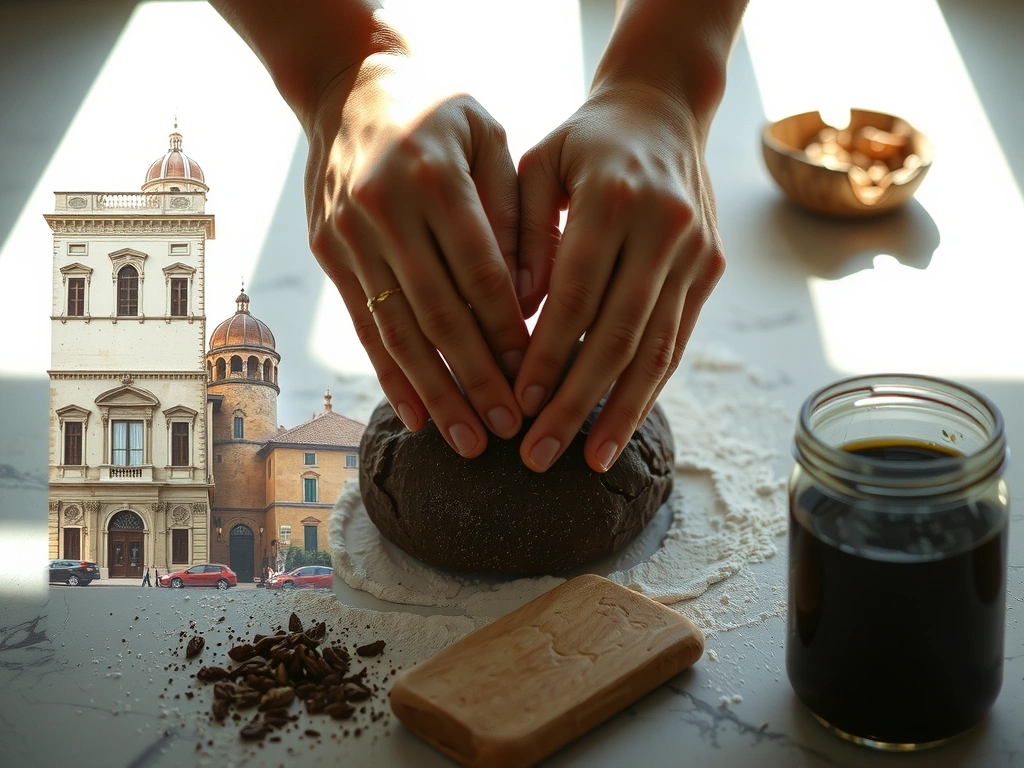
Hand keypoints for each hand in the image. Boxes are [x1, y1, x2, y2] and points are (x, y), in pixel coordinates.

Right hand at [303, 54, 528, 457]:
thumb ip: (511, 210)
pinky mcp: (329, 252)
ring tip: (467, 440)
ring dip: (435, 392)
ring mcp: (349, 235)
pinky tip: (416, 414)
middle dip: (475, 379)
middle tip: (507, 430)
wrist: (348, 84)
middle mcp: (384, 211)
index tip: (534, 376)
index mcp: (432, 177)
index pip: (479, 273)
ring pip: (397, 331)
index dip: (507, 330)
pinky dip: (391, 373)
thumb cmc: (436, 110)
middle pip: (438, 313)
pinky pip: (365, 324)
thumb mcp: (487, 136)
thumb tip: (531, 297)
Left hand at [514, 82, 724, 472]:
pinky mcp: (711, 269)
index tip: (516, 404)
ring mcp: (696, 252)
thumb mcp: (538, 163)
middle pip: (617, 335)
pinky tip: (623, 423)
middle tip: (539, 455)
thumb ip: (523, 233)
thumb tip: (520, 314)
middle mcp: (665, 228)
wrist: (664, 107)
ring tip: (591, 461)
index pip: (576, 296)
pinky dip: (649, 385)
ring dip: (622, 410)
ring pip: (657, 349)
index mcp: (614, 197)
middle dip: (576, 403)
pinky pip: (677, 340)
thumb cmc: (585, 140)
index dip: (547, 357)